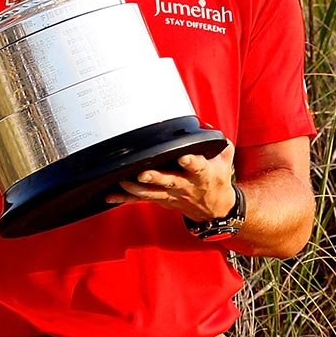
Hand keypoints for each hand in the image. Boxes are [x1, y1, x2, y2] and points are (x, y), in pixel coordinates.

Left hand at [107, 142, 236, 222]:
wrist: (215, 209)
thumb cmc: (216, 179)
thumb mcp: (224, 159)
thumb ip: (219, 142)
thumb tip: (208, 127)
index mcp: (202, 174)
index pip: (197, 167)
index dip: (191, 162)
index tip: (183, 157)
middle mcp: (185, 185)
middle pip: (169, 181)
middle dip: (156, 178)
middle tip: (143, 173)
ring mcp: (172, 194)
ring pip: (152, 193)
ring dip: (136, 189)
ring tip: (124, 182)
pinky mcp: (161, 200)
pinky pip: (141, 200)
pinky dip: (125, 199)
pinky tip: (111, 196)